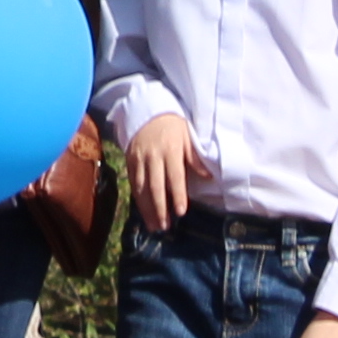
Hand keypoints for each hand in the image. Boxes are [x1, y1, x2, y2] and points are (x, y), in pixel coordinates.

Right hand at [122, 116, 202, 235]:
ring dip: (147, 209)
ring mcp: (139, 159)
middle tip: (165, 226)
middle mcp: (153, 156)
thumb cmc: (173, 126)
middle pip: (155, 186)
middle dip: (160, 208)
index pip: (174, 176)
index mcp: (171, 149)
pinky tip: (144, 213)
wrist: (147, 111)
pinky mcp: (129, 161)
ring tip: (154, 226)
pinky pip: (133, 184)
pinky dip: (138, 200)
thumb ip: (195, 158)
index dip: (177, 195)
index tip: (180, 212)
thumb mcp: (188, 136)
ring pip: (141, 188)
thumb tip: (208, 177)